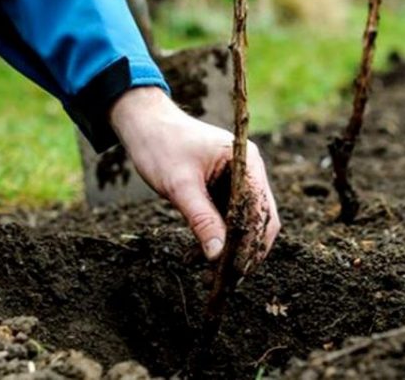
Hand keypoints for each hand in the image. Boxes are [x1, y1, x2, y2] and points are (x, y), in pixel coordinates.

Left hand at [109, 87, 279, 269]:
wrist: (143, 125)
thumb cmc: (161, 146)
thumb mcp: (180, 186)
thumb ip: (201, 220)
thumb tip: (218, 256)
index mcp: (246, 161)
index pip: (261, 209)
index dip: (252, 242)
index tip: (236, 270)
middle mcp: (249, 170)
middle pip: (260, 219)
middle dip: (244, 250)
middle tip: (225, 280)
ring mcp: (238, 179)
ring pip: (245, 222)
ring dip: (230, 247)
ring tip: (209, 274)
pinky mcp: (224, 188)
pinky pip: (229, 218)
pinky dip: (218, 237)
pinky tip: (198, 255)